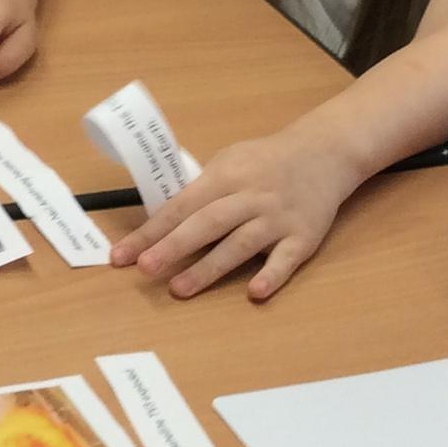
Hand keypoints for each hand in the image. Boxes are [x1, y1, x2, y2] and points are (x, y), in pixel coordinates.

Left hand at [110, 132, 357, 302]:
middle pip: (208, 223)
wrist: (324, 153)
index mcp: (226, 176)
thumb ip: (200, 192)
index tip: (122, 255)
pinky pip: (286, 259)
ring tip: (180, 289)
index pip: (182, 206)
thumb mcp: (229, 162)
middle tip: (145, 269)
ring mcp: (278, 218)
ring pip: (240, 244)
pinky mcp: (303, 238)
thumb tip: (160, 225)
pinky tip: (255, 293)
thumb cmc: (265, 162)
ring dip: (209, 267)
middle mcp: (251, 197)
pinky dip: (272, 275)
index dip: (151, 231)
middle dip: (174, 247)